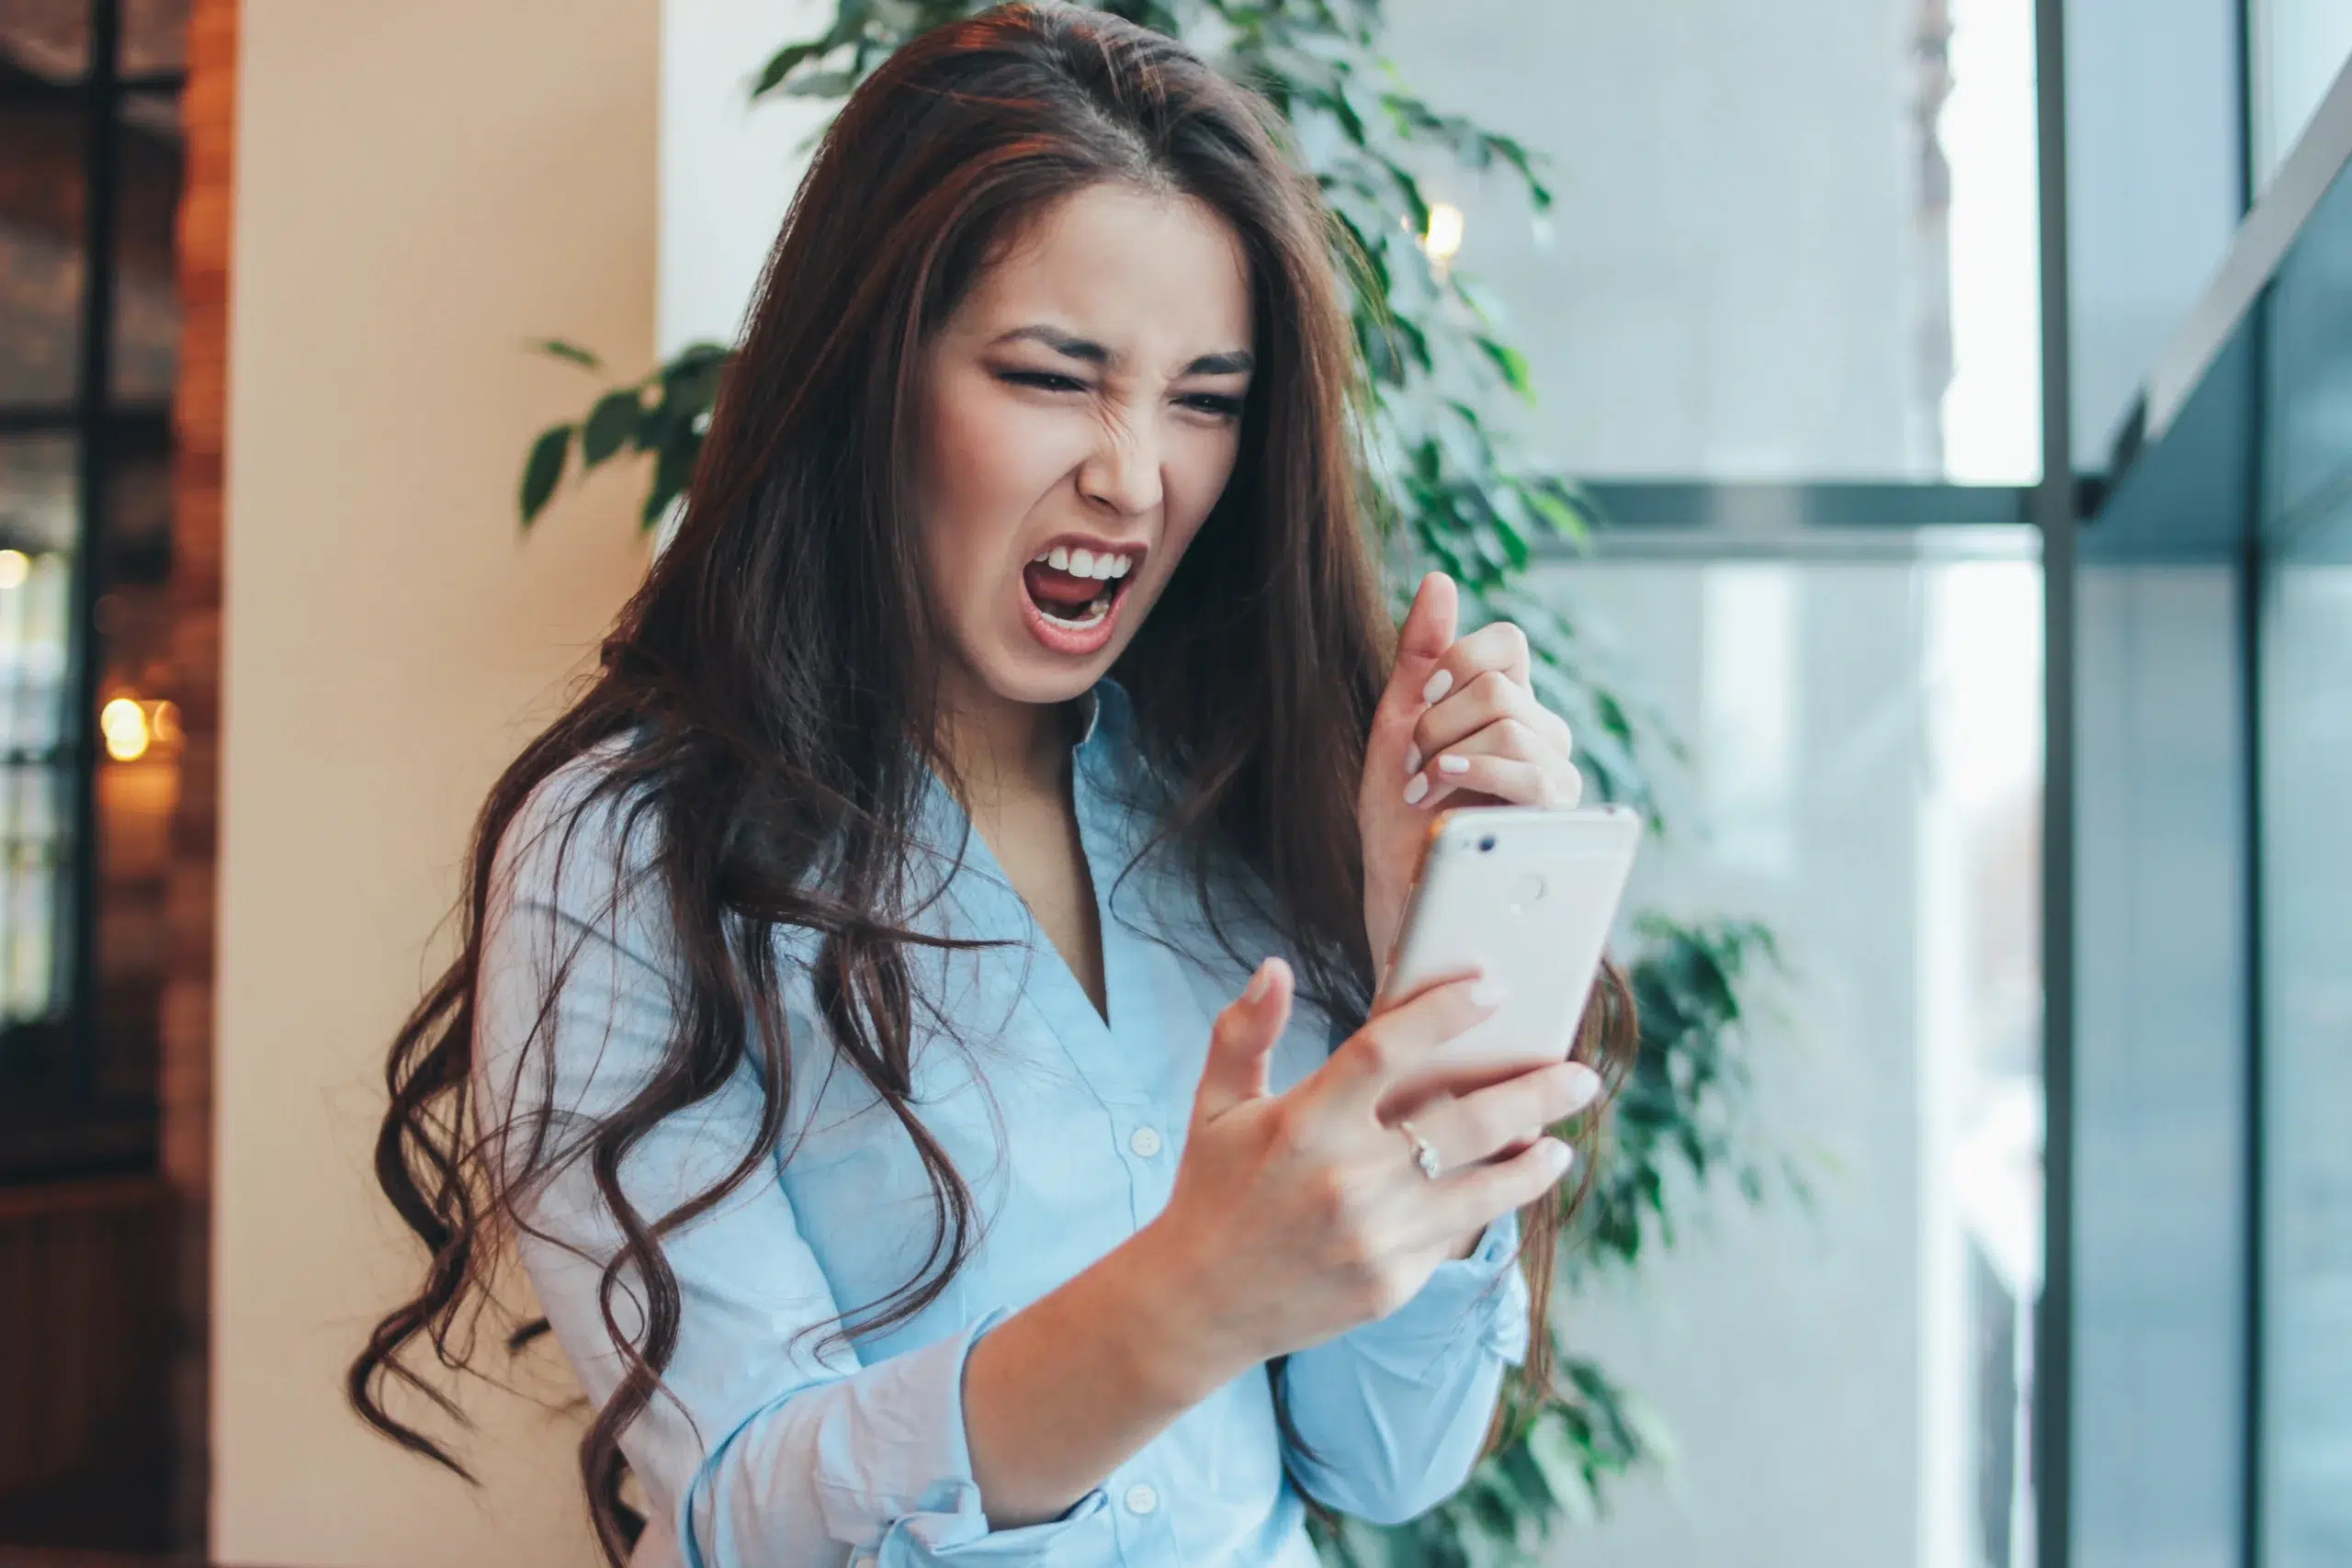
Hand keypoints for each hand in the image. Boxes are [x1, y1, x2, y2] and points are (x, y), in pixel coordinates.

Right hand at [1127, 958, 1597, 1399]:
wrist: (1199, 1304)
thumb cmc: (1214, 1190)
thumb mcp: (1215, 1105)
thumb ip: (1243, 1033)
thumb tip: (1275, 968)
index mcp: (1305, 1122)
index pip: (1388, 1048)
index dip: (1446, 1012)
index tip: (1494, 989)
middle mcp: (1348, 1178)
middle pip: (1468, 1120)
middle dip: (1536, 1091)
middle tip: (1580, 1073)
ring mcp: (1376, 1236)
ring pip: (1485, 1186)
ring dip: (1536, 1157)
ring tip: (1561, 1135)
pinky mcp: (1393, 1283)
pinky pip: (1460, 1231)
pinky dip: (1496, 1201)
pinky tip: (1517, 1180)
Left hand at [1359, 572, 1583, 984]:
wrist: (1400, 895)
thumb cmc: (1397, 816)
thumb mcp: (1396, 727)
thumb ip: (1418, 656)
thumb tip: (1440, 580)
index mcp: (1506, 706)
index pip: (1508, 643)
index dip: (1459, 658)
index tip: (1420, 696)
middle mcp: (1541, 734)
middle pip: (1500, 684)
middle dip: (1438, 720)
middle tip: (1412, 763)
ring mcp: (1556, 776)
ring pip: (1512, 721)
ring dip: (1448, 751)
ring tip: (1420, 789)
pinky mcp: (1561, 819)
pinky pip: (1531, 770)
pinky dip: (1475, 772)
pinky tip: (1438, 790)